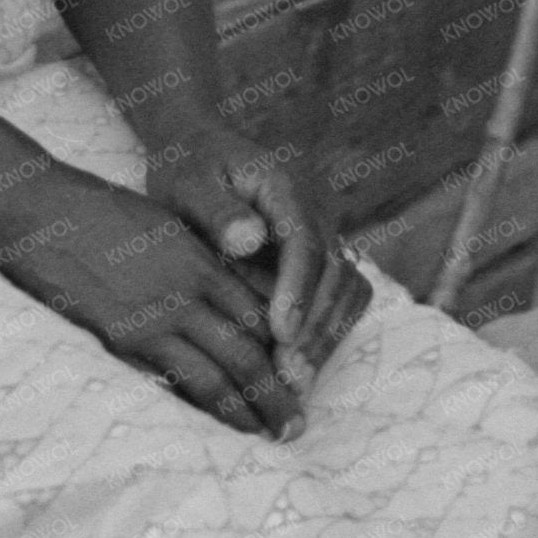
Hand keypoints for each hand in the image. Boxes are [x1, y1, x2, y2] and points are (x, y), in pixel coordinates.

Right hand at [0, 170, 307, 438]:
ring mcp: (153, 320)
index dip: (287, 349)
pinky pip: (171, 383)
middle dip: (278, 393)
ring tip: (268, 435)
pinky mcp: (121, 341)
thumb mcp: (166, 225)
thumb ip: (203, 262)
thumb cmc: (101, 213)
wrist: (40, 212)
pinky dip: (199, 408)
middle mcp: (186, 293)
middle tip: (297, 424)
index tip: (302, 375)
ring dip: (247, 411)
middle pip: (249, 353)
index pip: (262, 313)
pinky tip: (213, 426)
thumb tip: (238, 299)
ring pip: (216, 377)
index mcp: (201, 261)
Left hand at [147, 125, 375, 401]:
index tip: (281, 334)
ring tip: (295, 382)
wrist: (202, 155)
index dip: (298, 290)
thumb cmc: (190, 170)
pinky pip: (344, 296)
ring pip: (348, 289)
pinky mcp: (325, 257)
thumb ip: (215, 209)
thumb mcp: (189, 181)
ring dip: (326, 336)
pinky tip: (300, 366)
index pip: (305, 241)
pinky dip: (328, 331)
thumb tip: (250, 240)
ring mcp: (327, 233)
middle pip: (336, 272)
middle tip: (289, 376)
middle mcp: (318, 209)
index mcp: (285, 186)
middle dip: (315, 327)